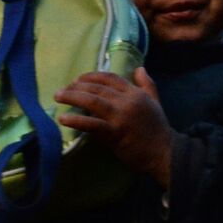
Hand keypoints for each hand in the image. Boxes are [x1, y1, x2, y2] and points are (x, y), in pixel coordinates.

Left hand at [55, 68, 173, 187]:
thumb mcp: (155, 102)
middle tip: (62, 90)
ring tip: (58, 97)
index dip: (91, 76)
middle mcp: (127, 101)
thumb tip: (140, 68)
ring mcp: (121, 117)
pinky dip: (76, 120)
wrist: (164, 153)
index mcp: (135, 93)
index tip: (78, 79)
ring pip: (92, 101)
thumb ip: (147, 84)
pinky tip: (63, 118)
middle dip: (76, 86)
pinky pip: (92, 124)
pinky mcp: (115, 133)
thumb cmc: (158, 129)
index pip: (110, 78)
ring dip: (72, 97)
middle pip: (97, 88)